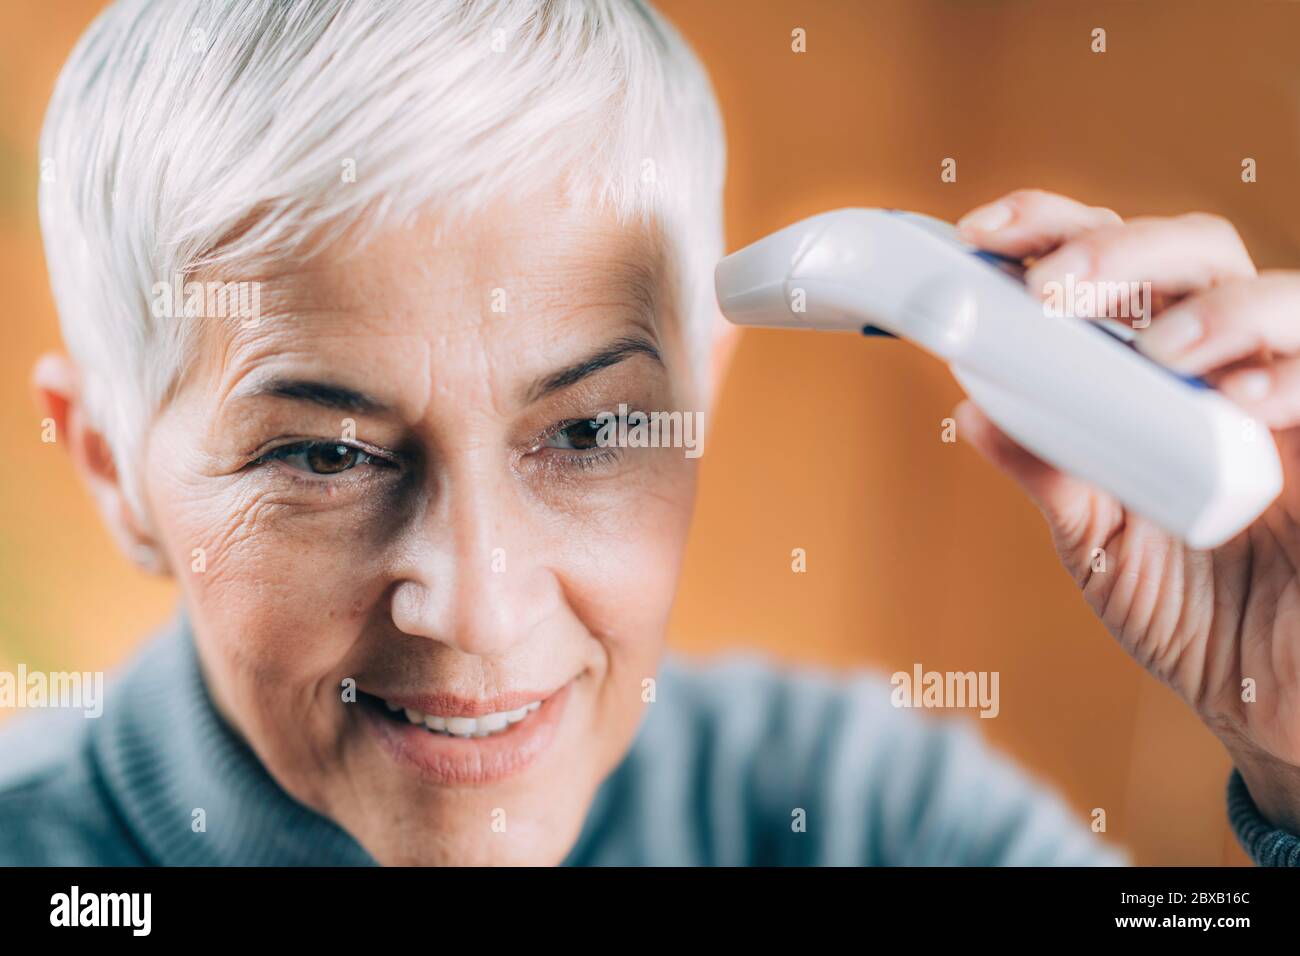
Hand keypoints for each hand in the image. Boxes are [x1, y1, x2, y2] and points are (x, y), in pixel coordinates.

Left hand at [955, 189, 1299, 832]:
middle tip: (1052, 285)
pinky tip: (1242, 399)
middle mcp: (1231, 367)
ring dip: (1213, 309)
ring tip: (1159, 351)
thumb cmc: (1192, 614)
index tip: (980, 238)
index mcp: (1160, 376)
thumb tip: (971, 407)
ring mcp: (1292, 400)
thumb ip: (1050, 472)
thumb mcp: (1099, 543)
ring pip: (1282, 298)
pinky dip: (1286, 374)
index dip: (1054, 231)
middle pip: (1195, 252)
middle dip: (1120, 249)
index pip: (1116, 269)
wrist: (1269, 698)